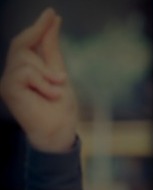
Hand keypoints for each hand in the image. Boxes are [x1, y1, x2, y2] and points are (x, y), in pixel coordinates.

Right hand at [0, 8, 77, 151]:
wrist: (60, 129)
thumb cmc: (60, 105)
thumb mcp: (59, 70)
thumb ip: (52, 47)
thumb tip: (53, 19)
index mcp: (26, 67)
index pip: (26, 40)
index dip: (38, 27)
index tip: (52, 13)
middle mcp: (13, 71)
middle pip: (23, 46)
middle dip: (45, 60)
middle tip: (61, 79)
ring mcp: (8, 80)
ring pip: (25, 59)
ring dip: (47, 74)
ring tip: (56, 90)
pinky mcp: (8, 89)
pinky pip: (25, 73)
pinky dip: (42, 82)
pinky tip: (50, 94)